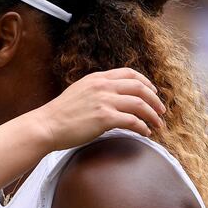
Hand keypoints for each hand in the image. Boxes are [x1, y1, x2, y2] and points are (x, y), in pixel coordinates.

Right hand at [34, 68, 164, 150]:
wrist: (46, 126)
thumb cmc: (60, 115)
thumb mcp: (79, 93)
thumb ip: (96, 91)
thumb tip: (113, 99)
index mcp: (97, 78)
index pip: (129, 74)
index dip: (146, 83)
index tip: (153, 93)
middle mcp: (102, 86)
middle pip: (140, 87)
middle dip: (155, 100)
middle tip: (161, 111)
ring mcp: (104, 101)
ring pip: (140, 104)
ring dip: (153, 115)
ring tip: (158, 124)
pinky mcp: (104, 118)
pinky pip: (133, 121)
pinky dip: (143, 127)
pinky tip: (145, 132)